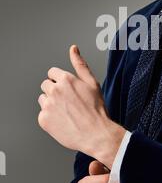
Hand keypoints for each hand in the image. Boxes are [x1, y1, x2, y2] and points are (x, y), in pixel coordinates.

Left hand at [38, 45, 125, 167]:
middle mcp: (54, 90)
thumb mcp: (92, 82)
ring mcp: (47, 105)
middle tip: (68, 101)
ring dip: (51, 103)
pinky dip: (50, 117)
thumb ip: (80, 64)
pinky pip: (42, 114)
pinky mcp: (43, 119)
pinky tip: (63, 120)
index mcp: (65, 79)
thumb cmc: (96, 109)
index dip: (60, 80)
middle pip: (46, 85)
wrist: (96, 134)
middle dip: (54, 91)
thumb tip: (73, 48)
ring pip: (43, 99)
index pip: (52, 73)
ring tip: (66, 112)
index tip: (67, 89)